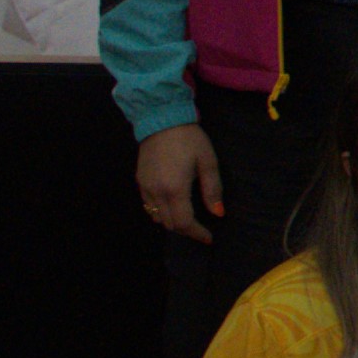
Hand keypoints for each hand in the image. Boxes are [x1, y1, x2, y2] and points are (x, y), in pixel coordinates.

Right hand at [132, 123, 222, 240]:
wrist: (161, 119)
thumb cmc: (189, 139)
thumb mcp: (208, 162)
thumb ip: (212, 190)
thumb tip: (218, 213)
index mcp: (175, 189)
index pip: (184, 223)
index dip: (197, 233)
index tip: (209, 238)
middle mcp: (156, 192)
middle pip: (170, 224)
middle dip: (187, 230)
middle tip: (201, 229)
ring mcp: (145, 187)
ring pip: (157, 217)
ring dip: (173, 222)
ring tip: (188, 218)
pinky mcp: (140, 181)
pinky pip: (149, 206)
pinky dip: (161, 212)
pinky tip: (173, 205)